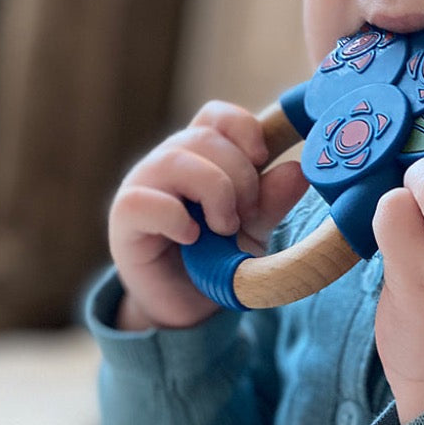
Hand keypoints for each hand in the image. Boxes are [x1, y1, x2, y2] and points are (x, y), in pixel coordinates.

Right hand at [108, 101, 306, 329]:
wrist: (187, 309)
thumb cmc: (218, 260)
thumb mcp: (255, 231)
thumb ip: (272, 202)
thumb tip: (298, 171)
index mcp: (201, 157)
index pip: (217, 116)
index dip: (243, 128)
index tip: (263, 159)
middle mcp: (169, 163)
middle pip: (204, 137)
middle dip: (239, 175)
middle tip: (247, 215)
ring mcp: (143, 186)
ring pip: (175, 160)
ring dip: (213, 192)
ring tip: (224, 228)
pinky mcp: (125, 218)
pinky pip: (144, 201)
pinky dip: (176, 218)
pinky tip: (191, 238)